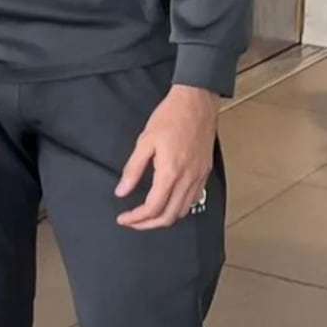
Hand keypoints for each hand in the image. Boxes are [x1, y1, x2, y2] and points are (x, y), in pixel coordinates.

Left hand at [115, 84, 218, 229]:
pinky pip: (192, 200)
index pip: (153, 207)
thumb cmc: (170, 117)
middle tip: (132, 221)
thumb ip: (133, 169)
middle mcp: (187, 179)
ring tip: (146, 214)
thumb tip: (121, 191)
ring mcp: (199, 177)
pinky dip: (178, 207)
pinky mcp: (205, 172)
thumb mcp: (145, 141)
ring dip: (163, 218)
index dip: (136, 218)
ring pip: (182, 211)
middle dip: (148, 224)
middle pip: (169, 216)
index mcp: (170, 172)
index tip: (123, 218)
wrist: (197, 102)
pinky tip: (166, 201)